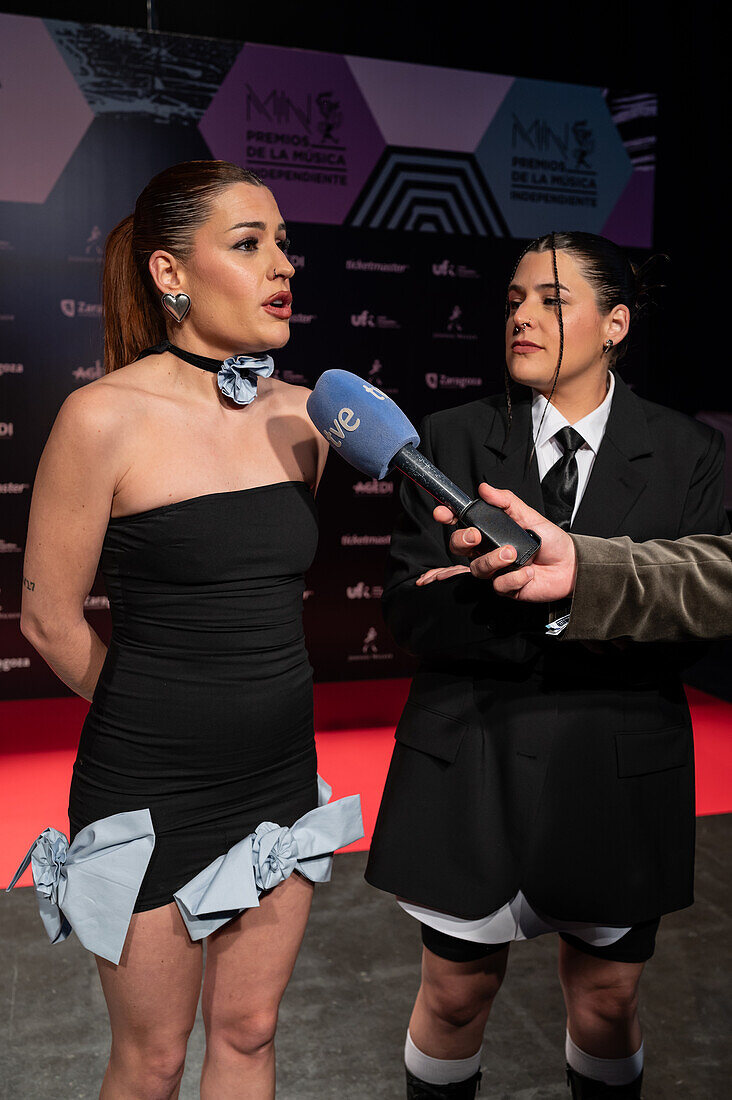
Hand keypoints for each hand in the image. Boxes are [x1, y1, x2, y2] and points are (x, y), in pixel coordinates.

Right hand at [416, 483, 576, 601]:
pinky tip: (528, 572)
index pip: (461, 524)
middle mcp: (487, 551)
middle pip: (459, 547)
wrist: (570, 565)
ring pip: (478, 568)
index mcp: (490, 532)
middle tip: (477, 535)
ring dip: (493, 559)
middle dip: (462, 540)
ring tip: (512, 553)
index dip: (447, 517)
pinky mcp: (506, 588)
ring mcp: (495, 570)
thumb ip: (506, 501)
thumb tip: (485, 489)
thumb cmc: (550, 541)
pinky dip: (515, 578)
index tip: (442, 513)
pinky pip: (499, 584)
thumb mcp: (529, 515)